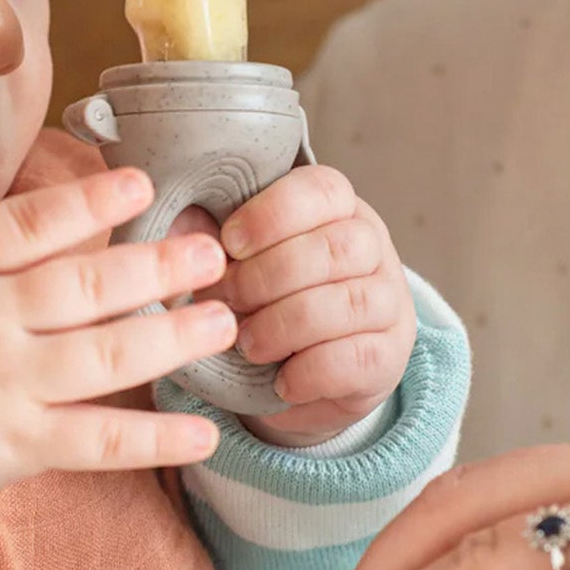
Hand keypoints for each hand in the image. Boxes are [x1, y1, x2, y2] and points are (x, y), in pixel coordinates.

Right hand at [0, 167, 237, 503]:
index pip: (30, 225)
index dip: (89, 202)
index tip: (141, 184)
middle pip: (83, 286)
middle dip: (153, 266)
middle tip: (210, 253)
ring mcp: (5, 386)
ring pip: (104, 357)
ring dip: (171, 338)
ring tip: (223, 322)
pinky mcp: (17, 447)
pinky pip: (96, 442)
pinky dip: (153, 440)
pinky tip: (204, 435)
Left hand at [211, 165, 415, 444]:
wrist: (296, 372)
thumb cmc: (258, 299)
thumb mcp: (234, 261)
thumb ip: (209, 240)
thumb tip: (179, 227)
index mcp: (336, 209)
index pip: (323, 190)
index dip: (272, 215)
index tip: (229, 243)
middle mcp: (372, 248)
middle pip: (334, 248)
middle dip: (267, 278)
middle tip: (226, 301)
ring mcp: (389, 302)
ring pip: (347, 303)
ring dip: (283, 325)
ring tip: (246, 343)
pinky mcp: (390, 357)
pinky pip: (356, 358)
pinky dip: (308, 372)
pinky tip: (279, 380)